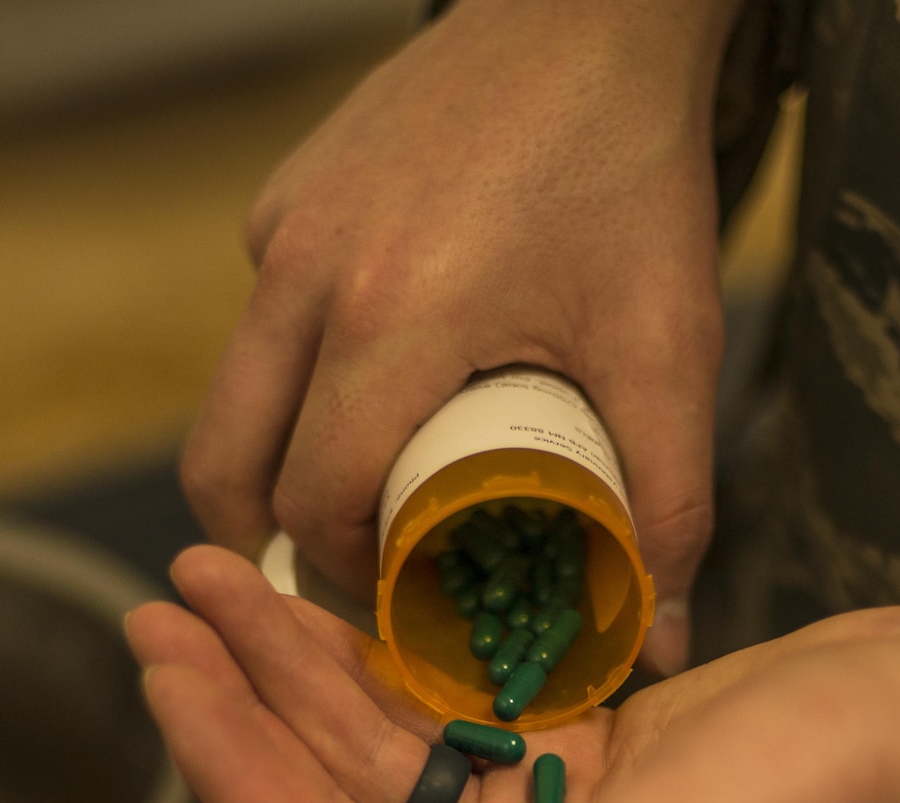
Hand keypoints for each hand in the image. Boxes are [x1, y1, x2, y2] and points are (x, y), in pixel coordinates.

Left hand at [129, 547, 899, 802]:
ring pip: (375, 742)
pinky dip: (384, 648)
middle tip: (167, 591)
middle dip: (241, 696)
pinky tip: (333, 588)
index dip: (227, 761)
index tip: (163, 656)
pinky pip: (442, 705)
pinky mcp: (567, 766)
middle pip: (329, 796)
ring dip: (296, 661)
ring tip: (217, 571)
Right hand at [180, 0, 742, 674]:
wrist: (592, 11)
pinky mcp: (282, 198)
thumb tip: (661, 642)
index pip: (310, 503)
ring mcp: (282, 230)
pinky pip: (264, 321)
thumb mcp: (668, 344)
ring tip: (366, 487)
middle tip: (347, 574)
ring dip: (278, 460)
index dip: (342, 577)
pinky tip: (387, 364)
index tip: (397, 599)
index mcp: (390, 321)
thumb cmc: (632, 173)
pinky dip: (303, 372)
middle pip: (227, 466)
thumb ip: (673, 501)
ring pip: (234, 396)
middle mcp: (306, 274)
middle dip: (270, 543)